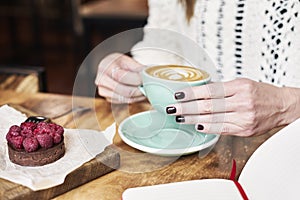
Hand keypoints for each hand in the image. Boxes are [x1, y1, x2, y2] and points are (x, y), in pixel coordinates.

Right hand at [95, 53, 145, 103]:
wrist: (108, 67)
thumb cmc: (118, 63)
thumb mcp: (127, 61)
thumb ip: (138, 68)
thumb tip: (150, 74)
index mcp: (105, 67)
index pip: (121, 77)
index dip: (137, 79)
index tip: (147, 79)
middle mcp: (101, 80)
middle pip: (124, 91)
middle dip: (139, 90)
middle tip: (149, 87)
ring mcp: (103, 91)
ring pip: (125, 99)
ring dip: (138, 96)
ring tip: (146, 90)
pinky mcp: (108, 99)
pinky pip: (124, 102)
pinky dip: (134, 99)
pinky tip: (140, 94)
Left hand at [166, 78, 292, 136]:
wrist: (281, 106)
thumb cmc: (260, 93)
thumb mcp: (241, 83)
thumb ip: (221, 89)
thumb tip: (198, 92)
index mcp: (240, 87)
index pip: (210, 91)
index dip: (192, 93)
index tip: (178, 95)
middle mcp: (242, 102)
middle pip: (208, 106)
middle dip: (187, 108)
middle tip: (172, 108)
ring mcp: (243, 118)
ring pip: (212, 119)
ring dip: (193, 119)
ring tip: (180, 118)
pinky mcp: (245, 130)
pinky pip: (222, 129)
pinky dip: (208, 127)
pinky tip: (197, 125)